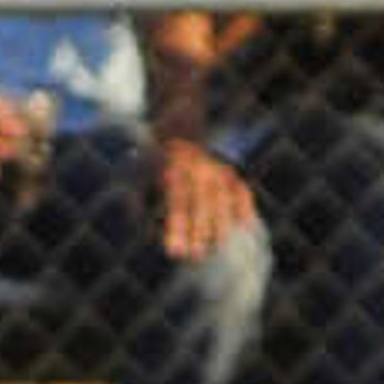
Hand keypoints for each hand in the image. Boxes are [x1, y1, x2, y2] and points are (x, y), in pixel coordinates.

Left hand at [147, 131, 254, 258]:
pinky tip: (245, 222)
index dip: (177, 229)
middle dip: (200, 229)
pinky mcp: (227, 168)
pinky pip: (239, 185)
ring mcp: (214, 166)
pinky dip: (244, 202)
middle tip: (196, 256)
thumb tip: (145, 229)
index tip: (176, 253)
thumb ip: (139, 203)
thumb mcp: (139, 176)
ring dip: (221, 220)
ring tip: (219, 244)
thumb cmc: (155, 163)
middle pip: (201, 200)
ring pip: (221, 194)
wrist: (177, 127)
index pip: (176, 202)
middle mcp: (196, 166)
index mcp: (172, 168)